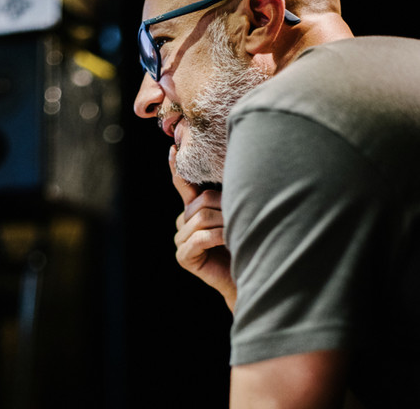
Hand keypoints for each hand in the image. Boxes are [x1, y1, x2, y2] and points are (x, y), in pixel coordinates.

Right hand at [170, 145, 236, 311]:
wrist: (252, 276)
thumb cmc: (247, 243)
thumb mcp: (235, 213)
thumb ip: (226, 195)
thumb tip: (230, 166)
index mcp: (193, 209)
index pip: (182, 184)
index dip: (176, 167)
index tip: (173, 148)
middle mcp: (183, 222)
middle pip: (199, 201)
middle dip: (223, 207)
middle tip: (241, 216)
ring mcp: (181, 240)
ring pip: (201, 218)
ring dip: (224, 223)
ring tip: (238, 230)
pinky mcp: (184, 256)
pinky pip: (200, 238)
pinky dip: (218, 237)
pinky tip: (230, 241)